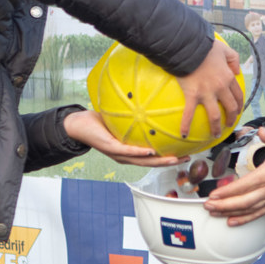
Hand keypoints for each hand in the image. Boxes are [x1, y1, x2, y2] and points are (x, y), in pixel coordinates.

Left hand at [63, 110, 185, 166]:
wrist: (77, 125)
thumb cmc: (98, 121)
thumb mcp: (120, 116)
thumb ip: (134, 113)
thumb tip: (148, 100)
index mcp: (128, 150)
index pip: (151, 156)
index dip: (167, 157)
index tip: (183, 153)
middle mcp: (124, 156)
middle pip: (151, 163)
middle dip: (169, 162)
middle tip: (187, 158)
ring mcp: (117, 154)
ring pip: (142, 161)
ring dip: (159, 162)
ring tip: (174, 160)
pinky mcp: (110, 148)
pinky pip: (127, 151)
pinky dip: (140, 153)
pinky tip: (151, 152)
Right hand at [176, 39, 242, 137]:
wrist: (189, 47)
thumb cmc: (205, 47)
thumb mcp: (225, 49)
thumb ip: (234, 59)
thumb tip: (237, 71)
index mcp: (228, 77)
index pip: (238, 95)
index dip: (239, 105)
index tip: (237, 111)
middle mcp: (220, 87)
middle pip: (230, 108)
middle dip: (231, 118)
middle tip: (228, 125)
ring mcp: (206, 93)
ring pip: (215, 116)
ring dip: (216, 127)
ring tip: (214, 135)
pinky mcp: (192, 95)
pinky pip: (189, 113)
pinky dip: (186, 125)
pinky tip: (183, 134)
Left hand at [204, 127, 264, 225]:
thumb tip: (263, 132)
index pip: (244, 186)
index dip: (228, 192)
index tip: (213, 194)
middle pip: (243, 202)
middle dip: (224, 205)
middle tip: (207, 206)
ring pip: (248, 210)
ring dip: (230, 212)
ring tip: (214, 213)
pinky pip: (257, 214)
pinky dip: (244, 219)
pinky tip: (231, 222)